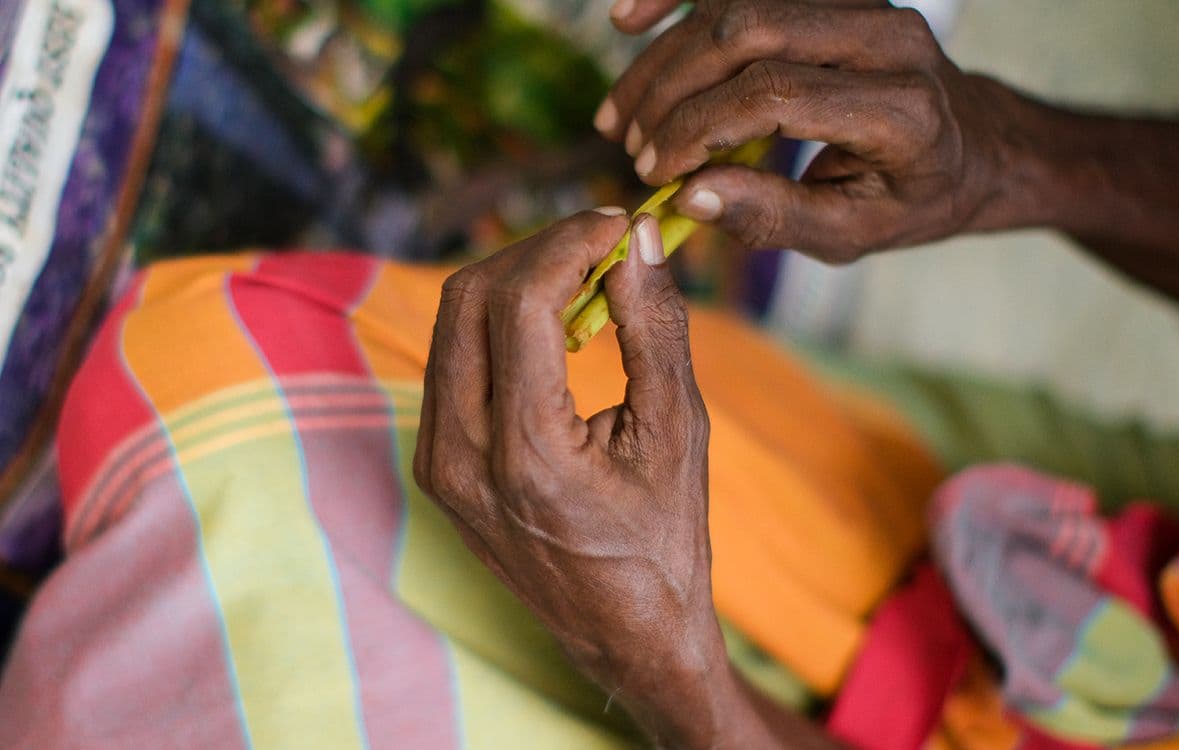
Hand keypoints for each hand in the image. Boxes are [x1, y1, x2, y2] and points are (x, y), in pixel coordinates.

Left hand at [413, 210, 731, 742]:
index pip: (523, 301)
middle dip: (537, 251)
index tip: (619, 224)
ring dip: (515, 282)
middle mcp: (461, 456)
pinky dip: (499, 325)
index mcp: (526, 453)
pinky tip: (553, 326)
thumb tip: (639, 240)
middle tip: (602, 241)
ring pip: (453, 323)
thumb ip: (655, 328)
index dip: (571, 242)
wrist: (626, 637)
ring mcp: (438, 464)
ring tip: (584, 277)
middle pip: (470, 297)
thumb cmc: (664, 543)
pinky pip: (453, 363)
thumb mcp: (678, 432)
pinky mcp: (437, 466)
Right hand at [596, 0, 1023, 261]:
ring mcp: (861, 5)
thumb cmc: (909, 199)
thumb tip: (687, 197)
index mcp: (899, 109)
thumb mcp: (850, 233)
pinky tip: (629, 20)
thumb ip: (772, 217)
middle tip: (629, 144)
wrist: (969, 148)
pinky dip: (681, 1)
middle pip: (749, 32)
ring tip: (619, 113)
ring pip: (738, 4)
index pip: (775, 94)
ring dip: (665, 56)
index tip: (655, 172)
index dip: (698, 128)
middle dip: (671, 88)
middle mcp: (886, 39)